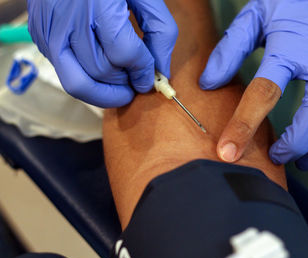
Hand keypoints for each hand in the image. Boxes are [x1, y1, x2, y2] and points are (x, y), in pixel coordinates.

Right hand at [27, 0, 177, 107]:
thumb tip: (161, 71)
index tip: (151, 79)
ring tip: (121, 87)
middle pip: (102, 72)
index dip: (142, 71)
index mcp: (98, 2)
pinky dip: (86, 80)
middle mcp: (68, 18)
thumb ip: (160, 31)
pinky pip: (64, 73)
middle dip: (125, 84)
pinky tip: (100, 69)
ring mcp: (49, 30)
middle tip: (136, 82)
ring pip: (78, 83)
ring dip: (105, 92)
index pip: (124, 53)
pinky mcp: (40, 37)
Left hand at [200, 0, 307, 169]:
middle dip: (295, 144)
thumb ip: (230, 50)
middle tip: (276, 157)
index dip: (244, 126)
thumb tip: (208, 83)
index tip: (228, 151)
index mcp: (291, 47)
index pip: (265, 93)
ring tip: (301, 159)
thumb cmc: (293, 4)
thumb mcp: (254, 19)